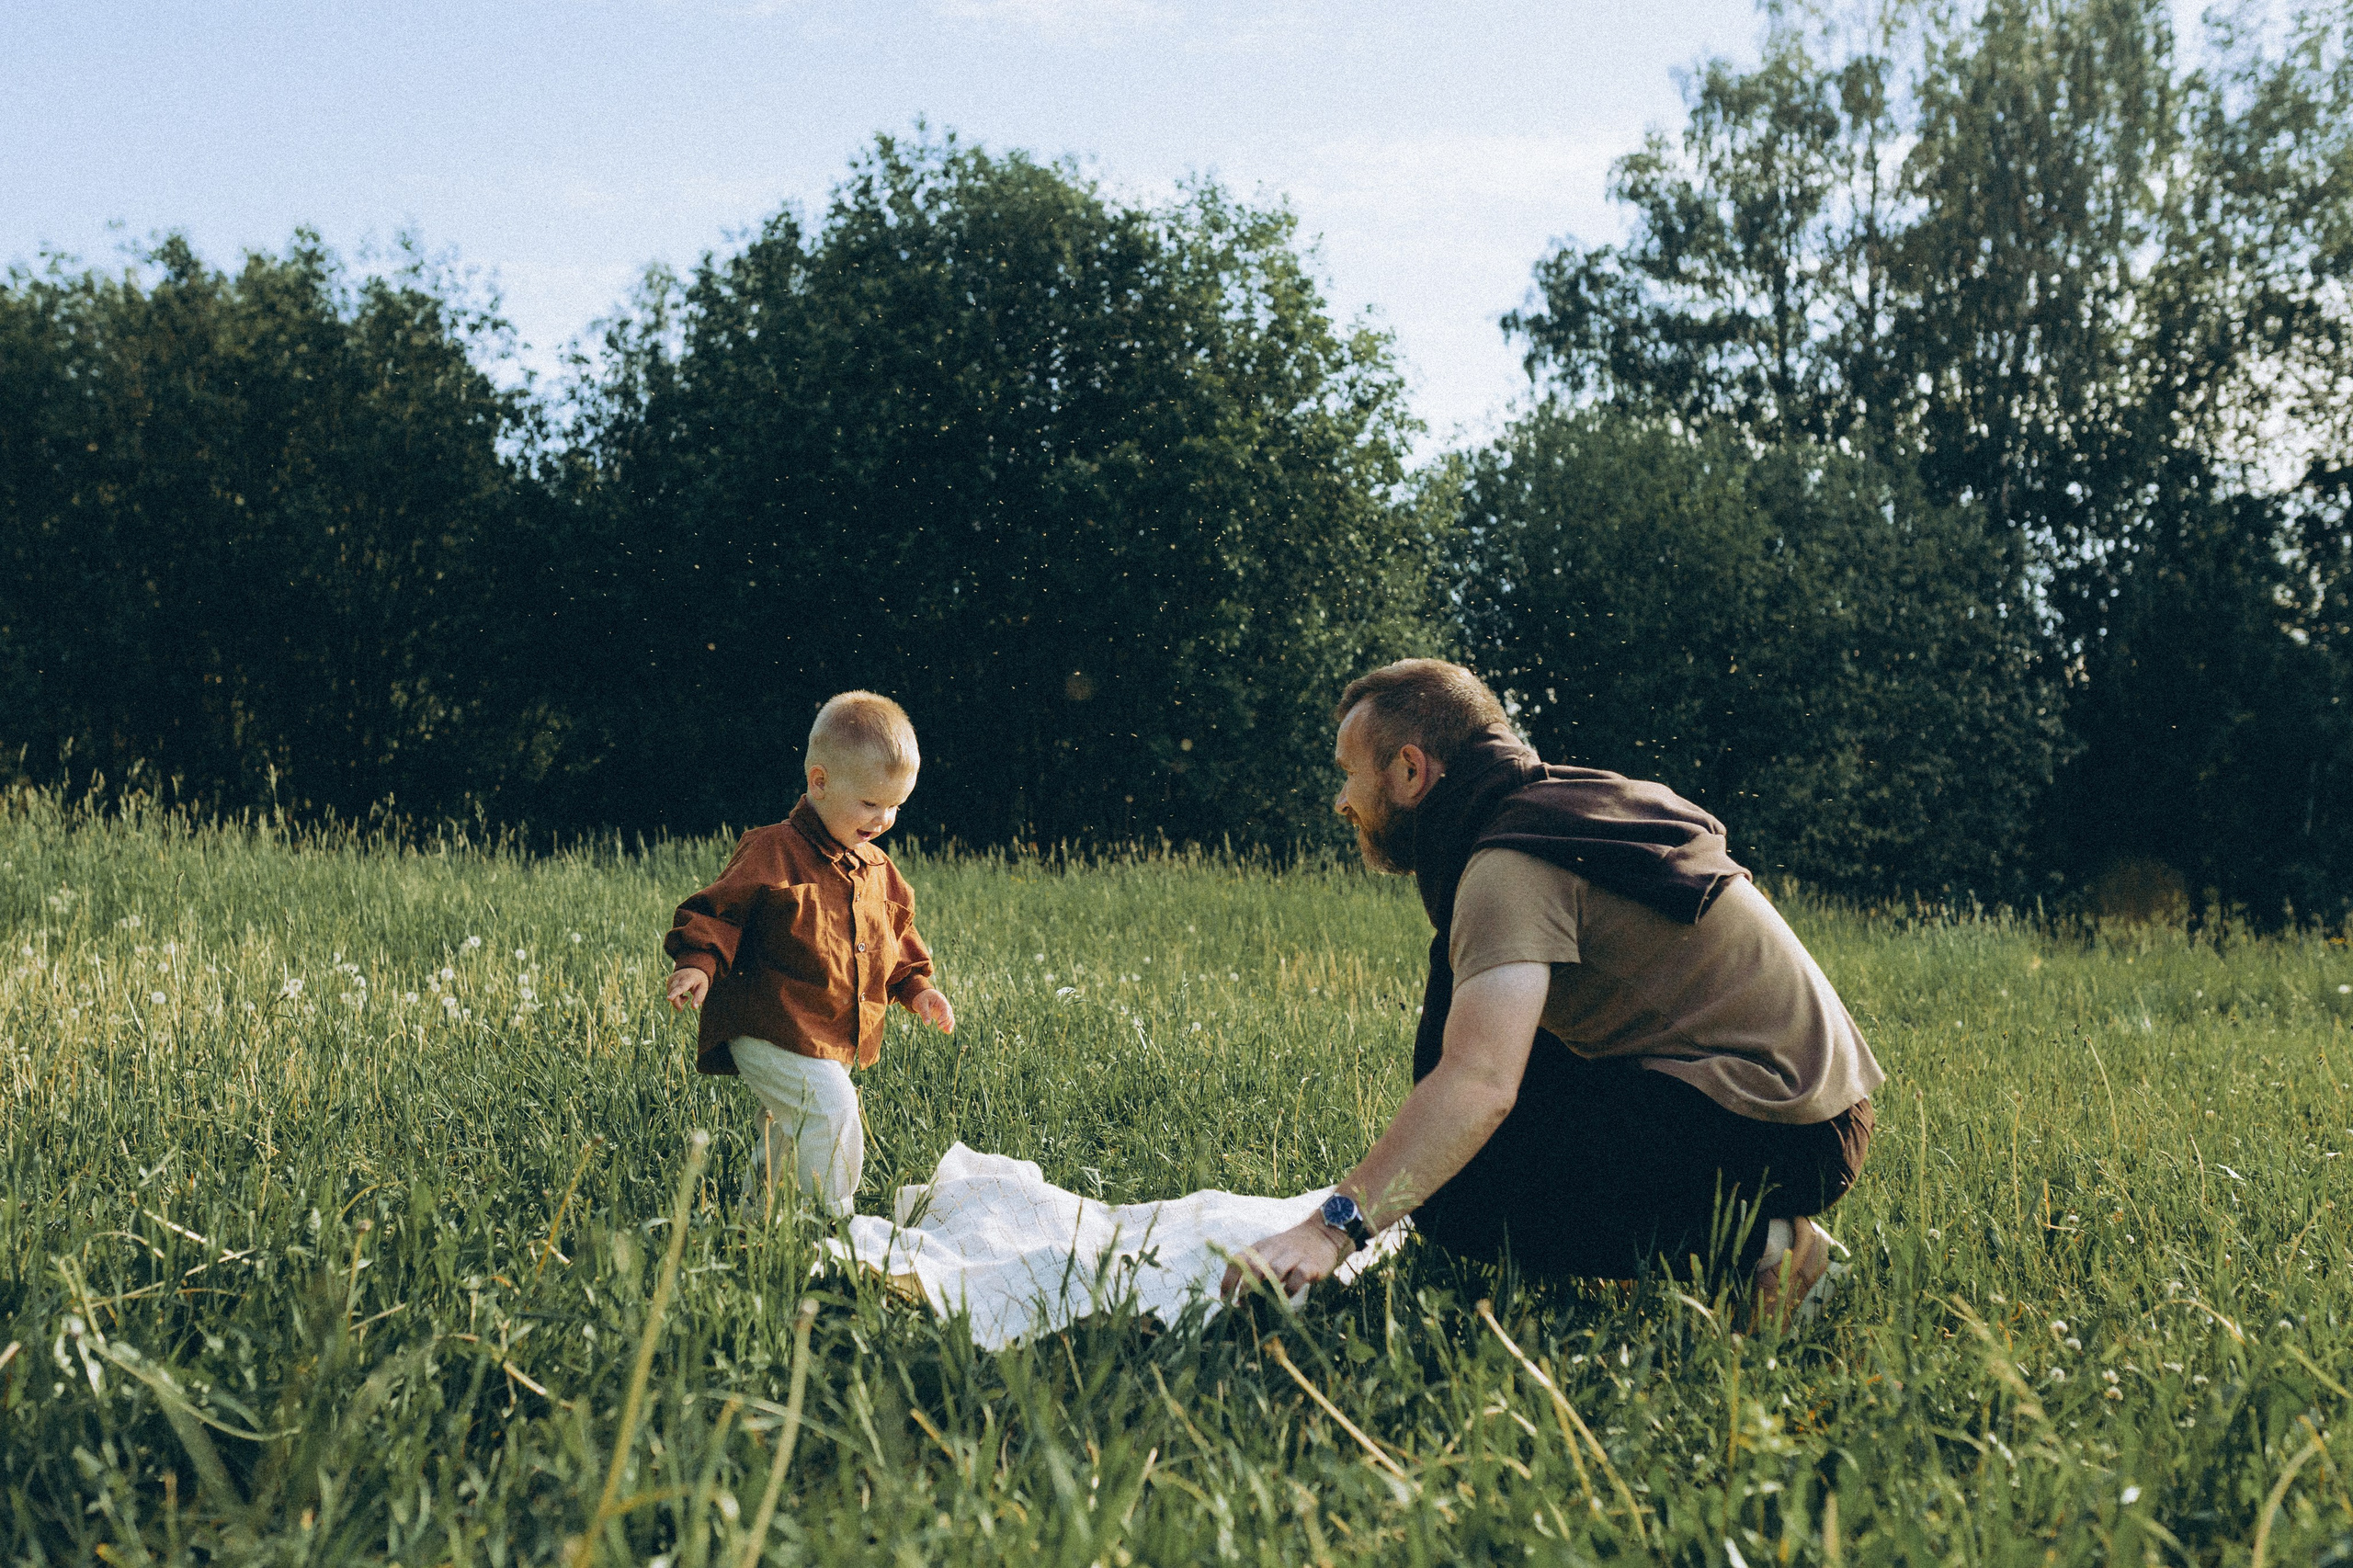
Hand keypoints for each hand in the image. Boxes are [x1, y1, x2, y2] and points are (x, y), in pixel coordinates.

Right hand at [666, 967, 707, 1010]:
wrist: (694, 969)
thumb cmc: (699, 981)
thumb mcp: (703, 988)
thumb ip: (699, 998)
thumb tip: (694, 1008)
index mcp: (688, 979)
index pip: (680, 987)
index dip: (674, 994)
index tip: (669, 999)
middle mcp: (678, 977)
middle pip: (673, 993)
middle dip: (677, 1002)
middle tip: (680, 1010)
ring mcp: (672, 978)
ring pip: (670, 994)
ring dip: (677, 1000)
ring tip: (686, 998)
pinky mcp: (669, 981)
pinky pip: (669, 992)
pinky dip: (675, 996)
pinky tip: (681, 994)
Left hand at [910, 988, 955, 1032]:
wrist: (922, 995)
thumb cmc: (921, 998)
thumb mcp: (921, 1005)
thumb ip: (924, 1013)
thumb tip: (927, 1024)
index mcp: (940, 1000)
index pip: (946, 1008)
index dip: (944, 1016)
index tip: (938, 1022)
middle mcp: (944, 1005)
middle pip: (949, 1014)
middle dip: (945, 1021)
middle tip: (938, 1027)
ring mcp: (944, 1010)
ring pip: (950, 1017)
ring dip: (949, 1024)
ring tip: (947, 1032)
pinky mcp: (941, 1014)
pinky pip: (947, 1020)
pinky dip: (947, 1025)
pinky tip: (947, 1031)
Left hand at [1219, 1216, 1352, 1301]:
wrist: (1322, 1233)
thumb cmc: (1289, 1250)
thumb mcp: (1269, 1252)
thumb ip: (1255, 1270)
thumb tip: (1239, 1301)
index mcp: (1260, 1247)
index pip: (1237, 1261)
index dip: (1228, 1280)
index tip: (1224, 1299)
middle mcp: (1273, 1250)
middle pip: (1254, 1267)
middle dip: (1246, 1289)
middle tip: (1244, 1307)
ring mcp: (1292, 1256)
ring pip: (1274, 1271)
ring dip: (1266, 1291)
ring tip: (1262, 1307)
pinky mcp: (1310, 1264)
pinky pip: (1297, 1278)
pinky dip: (1289, 1291)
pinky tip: (1285, 1301)